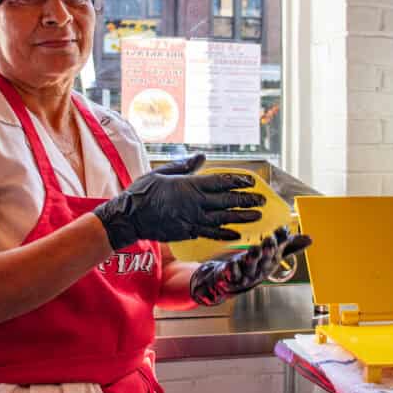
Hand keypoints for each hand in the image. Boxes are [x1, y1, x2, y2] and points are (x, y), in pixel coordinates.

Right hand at [94, 153, 264, 250]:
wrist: (130, 217)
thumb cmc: (143, 192)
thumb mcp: (163, 173)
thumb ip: (185, 166)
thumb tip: (202, 157)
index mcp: (190, 185)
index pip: (221, 182)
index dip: (239, 181)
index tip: (252, 181)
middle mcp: (195, 203)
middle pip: (228, 201)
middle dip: (247, 200)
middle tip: (262, 200)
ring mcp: (193, 220)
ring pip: (224, 219)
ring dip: (242, 218)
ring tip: (257, 216)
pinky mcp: (188, 233)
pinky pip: (211, 233)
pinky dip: (225, 234)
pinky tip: (237, 235)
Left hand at [189, 226, 312, 306]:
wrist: (233, 283)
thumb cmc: (257, 265)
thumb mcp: (274, 255)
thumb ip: (290, 246)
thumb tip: (311, 238)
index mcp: (271, 261)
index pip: (278, 250)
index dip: (281, 241)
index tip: (284, 230)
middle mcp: (261, 268)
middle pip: (266, 260)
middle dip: (268, 251)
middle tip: (270, 240)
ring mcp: (246, 274)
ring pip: (251, 266)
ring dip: (253, 258)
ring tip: (255, 249)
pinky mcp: (232, 277)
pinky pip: (232, 273)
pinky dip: (232, 269)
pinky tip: (232, 264)